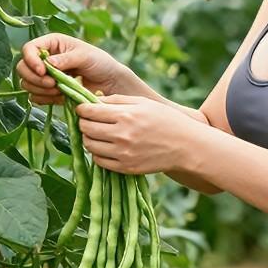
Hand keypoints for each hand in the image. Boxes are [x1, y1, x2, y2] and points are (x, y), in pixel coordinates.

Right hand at [16, 33, 124, 104]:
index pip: (28, 49)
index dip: (31, 60)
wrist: (109, 83)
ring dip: (40, 90)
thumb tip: (48, 63)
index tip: (42, 71)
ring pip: (27, 84)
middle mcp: (44, 58)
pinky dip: (44, 99)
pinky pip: (35, 97)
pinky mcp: (48, 92)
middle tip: (52, 84)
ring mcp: (45, 76)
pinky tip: (59, 97)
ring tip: (59, 91)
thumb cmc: (100, 62)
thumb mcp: (85, 56)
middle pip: (22, 68)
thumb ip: (66, 59)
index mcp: (51, 43)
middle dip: (34, 78)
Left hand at [74, 93, 194, 175]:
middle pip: (86, 129)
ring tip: (97, 133)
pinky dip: (97, 153)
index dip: (82, 108)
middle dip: (83, 122)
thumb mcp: (143, 102)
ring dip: (89, 138)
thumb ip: (117, 100)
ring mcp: (122, 154)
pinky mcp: (125, 168)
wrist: (186, 147)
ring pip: (89, 145)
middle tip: (89, 120)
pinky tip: (106, 146)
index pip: (90, 112)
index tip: (83, 108)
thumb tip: (93, 101)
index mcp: (125, 115)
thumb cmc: (166, 120)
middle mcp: (121, 135)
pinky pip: (99, 161)